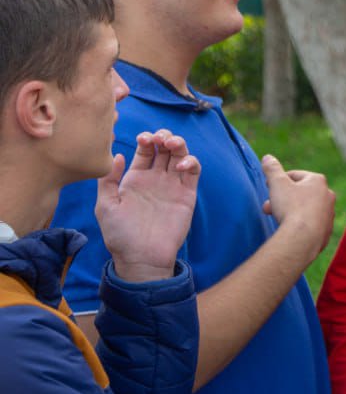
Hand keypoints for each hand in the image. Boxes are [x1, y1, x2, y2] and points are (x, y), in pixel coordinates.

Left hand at [97, 130, 200, 282]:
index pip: (145, 150)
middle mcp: (156, 178)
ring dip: (179, 143)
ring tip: (171, 143)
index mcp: (136, 178)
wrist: (141, 257)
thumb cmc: (120, 235)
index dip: (146, 139)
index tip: (143, 138)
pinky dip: (190, 161)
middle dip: (164, 136)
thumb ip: (108, 180)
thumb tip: (118, 154)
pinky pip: (194, 170)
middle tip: (159, 137)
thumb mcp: (105, 206)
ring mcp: (173, 185)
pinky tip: (181, 165)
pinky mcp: (187, 193)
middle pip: (165, 148)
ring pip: (180, 155)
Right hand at [260, 154, 334, 261]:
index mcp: (318, 181)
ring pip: (305, 209)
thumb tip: (268, 157)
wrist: (303, 238)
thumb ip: (272, 169)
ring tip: (277, 218)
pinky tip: (289, 229)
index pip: (295, 175)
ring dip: (290, 211)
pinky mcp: (327, 231)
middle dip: (282, 198)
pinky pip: (310, 224)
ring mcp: (329, 214)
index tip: (268, 187)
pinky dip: (299, 224)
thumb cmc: (291, 207)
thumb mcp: (277, 184)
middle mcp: (327, 195)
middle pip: (300, 193)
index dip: (278, 180)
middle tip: (268, 206)